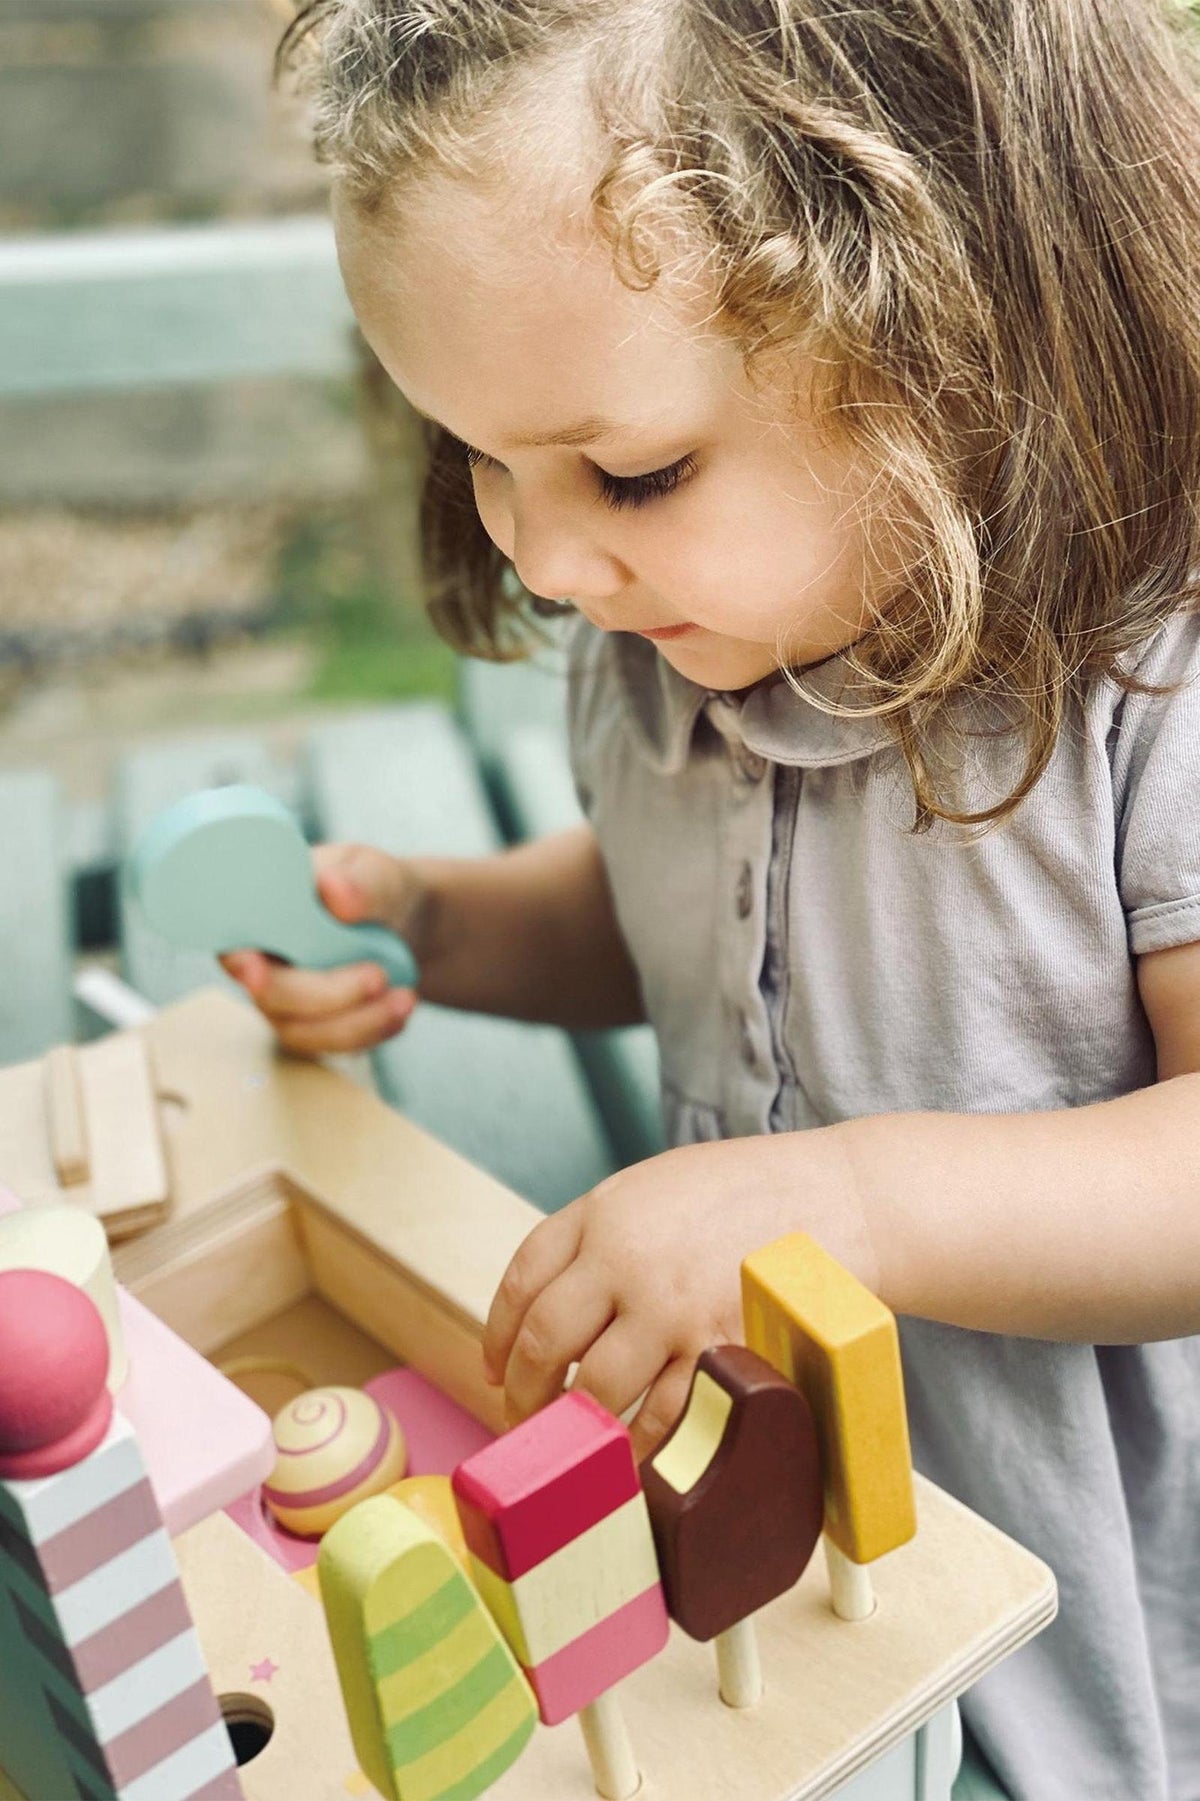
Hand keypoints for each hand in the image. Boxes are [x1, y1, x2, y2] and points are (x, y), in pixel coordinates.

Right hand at [221, 842, 429, 1055]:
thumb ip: (359, 882)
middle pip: (269, 994)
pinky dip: (372, 1031)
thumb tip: (333, 888)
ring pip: (302, 1030)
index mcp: (260, 914)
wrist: (404, 923)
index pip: (232, 942)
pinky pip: (333, 1044)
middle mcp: (261, 961)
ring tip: (405, 998)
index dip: (240, 961)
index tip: (257, 971)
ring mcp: (284, 1000)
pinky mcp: (313, 1027)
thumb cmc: (373, 889)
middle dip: (323, 994)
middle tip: (378, 976)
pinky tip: (401, 1006)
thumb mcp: (375, 873)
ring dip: (356, 1021)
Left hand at [482, 1129, 876, 1458]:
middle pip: (546, 1343)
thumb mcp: (658, 1187)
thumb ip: (602, 1235)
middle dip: (526, 1392)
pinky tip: (635, 1454)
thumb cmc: (749, 1194)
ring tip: (578, 1445)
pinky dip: (642, 1446)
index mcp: (604, 1211)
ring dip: (580, 1427)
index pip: (523, 1280)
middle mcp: (626, 1259)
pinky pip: (663, 1417)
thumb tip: (550, 1307)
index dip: (498, 1333)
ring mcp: (673, 1309)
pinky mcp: (719, 1351)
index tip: (495, 1366)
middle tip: (526, 1418)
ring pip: (598, 1390)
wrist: (840, 1198)